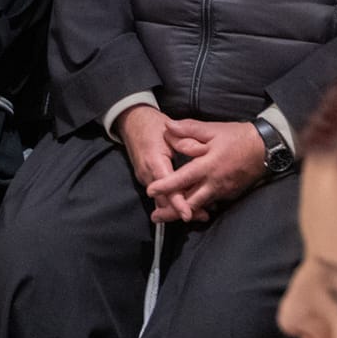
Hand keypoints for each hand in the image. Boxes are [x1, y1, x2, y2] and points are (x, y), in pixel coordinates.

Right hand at [119, 105, 192, 222]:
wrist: (132, 121)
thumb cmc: (153, 124)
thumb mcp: (170, 131)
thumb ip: (186, 141)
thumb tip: (202, 151)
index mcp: (154, 161)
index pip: (167, 187)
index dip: (178, 203)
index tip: (188, 215)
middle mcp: (147, 173)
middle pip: (164, 200)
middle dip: (182, 211)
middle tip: (203, 216)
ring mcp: (144, 177)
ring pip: (161, 200)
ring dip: (178, 208)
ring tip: (201, 213)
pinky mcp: (145, 178)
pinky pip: (159, 195)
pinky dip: (172, 201)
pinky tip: (186, 204)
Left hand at [146, 119, 267, 220]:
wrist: (266, 148)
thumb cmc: (238, 137)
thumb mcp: (212, 129)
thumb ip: (189, 129)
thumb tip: (167, 126)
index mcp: (208, 166)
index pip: (182, 179)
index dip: (165, 186)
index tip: (150, 191)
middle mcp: (214, 183)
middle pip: (190, 202)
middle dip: (172, 211)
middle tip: (155, 216)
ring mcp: (223, 191)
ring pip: (200, 206)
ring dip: (184, 212)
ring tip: (168, 216)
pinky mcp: (230, 194)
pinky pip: (211, 204)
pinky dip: (199, 208)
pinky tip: (190, 210)